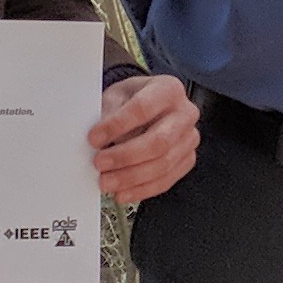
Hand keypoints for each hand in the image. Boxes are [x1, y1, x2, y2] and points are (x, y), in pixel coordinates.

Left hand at [91, 73, 200, 203]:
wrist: (147, 106)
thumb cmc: (133, 99)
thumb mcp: (117, 96)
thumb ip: (109, 115)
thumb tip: (97, 141)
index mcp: (168, 90)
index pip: (142, 109)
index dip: (117, 126)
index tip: (94, 138)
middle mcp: (185, 114)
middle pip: (158, 142)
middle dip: (125, 156)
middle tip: (100, 163)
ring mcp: (189, 139)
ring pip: (163, 165)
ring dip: (131, 178)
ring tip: (107, 181)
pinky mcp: (186, 160)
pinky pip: (166, 180)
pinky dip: (141, 190)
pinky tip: (123, 192)